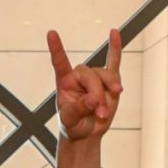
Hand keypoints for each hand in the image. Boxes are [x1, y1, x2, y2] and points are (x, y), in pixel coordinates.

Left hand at [49, 28, 123, 143]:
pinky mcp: (109, 80)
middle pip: (91, 75)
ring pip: (106, 76)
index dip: (56, 49)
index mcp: (64, 82)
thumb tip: (92, 98)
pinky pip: (113, 61)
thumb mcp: (70, 120)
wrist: (87, 133)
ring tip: (104, 112)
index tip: (51, 33)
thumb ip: (79, 108)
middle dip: (96, 94)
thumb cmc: (74, 125)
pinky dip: (115, 48)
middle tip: (99, 112)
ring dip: (108, 93)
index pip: (59, 63)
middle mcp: (79, 76)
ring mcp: (95, 76)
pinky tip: (114, 33)